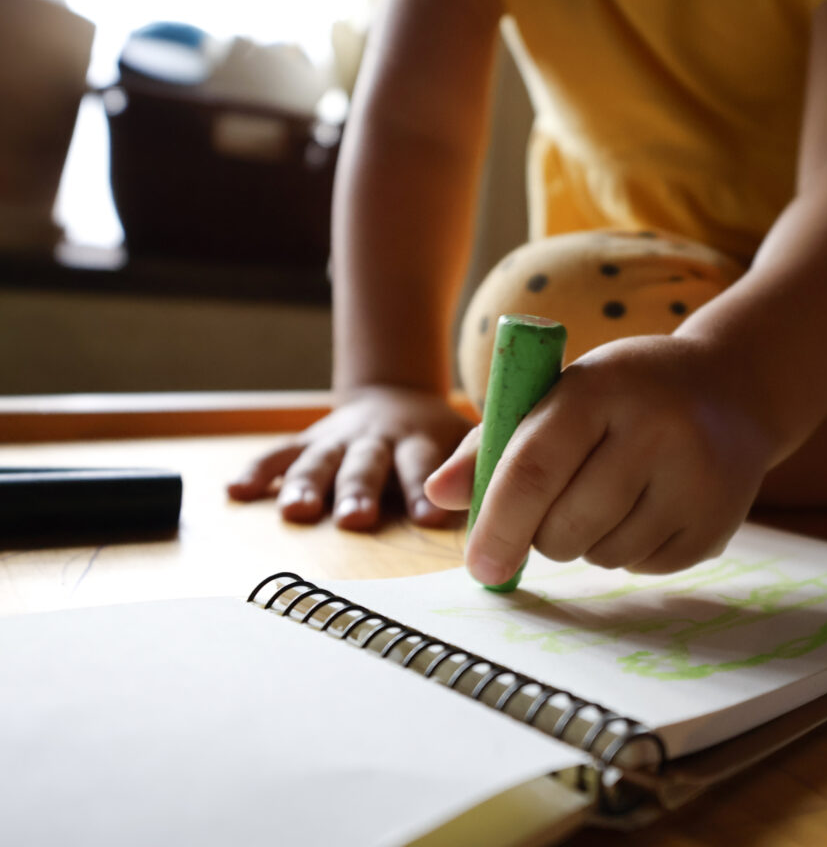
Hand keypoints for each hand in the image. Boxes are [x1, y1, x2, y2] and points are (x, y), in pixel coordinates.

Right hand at [228, 386, 473, 529]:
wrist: (396, 397)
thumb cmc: (436, 437)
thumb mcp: (463, 439)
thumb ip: (478, 467)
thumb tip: (503, 515)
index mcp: (421, 439)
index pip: (425, 464)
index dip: (425, 488)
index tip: (428, 517)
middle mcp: (379, 438)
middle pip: (369, 465)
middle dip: (360, 491)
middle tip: (357, 518)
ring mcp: (339, 439)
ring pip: (322, 461)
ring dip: (308, 484)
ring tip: (297, 512)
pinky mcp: (308, 441)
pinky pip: (279, 454)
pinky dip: (258, 471)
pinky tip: (235, 491)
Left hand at [425, 335, 777, 580]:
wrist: (734, 390)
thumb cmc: (626, 393)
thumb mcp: (562, 394)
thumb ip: (495, 442)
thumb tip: (437, 496)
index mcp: (602, 388)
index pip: (534, 468)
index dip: (497, 524)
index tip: (479, 566)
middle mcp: (657, 432)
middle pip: (565, 526)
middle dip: (541, 534)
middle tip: (555, 506)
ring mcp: (694, 482)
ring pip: (601, 555)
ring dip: (588, 541)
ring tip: (612, 492)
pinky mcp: (716, 525)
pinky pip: (641, 568)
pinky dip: (629, 550)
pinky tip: (648, 505)